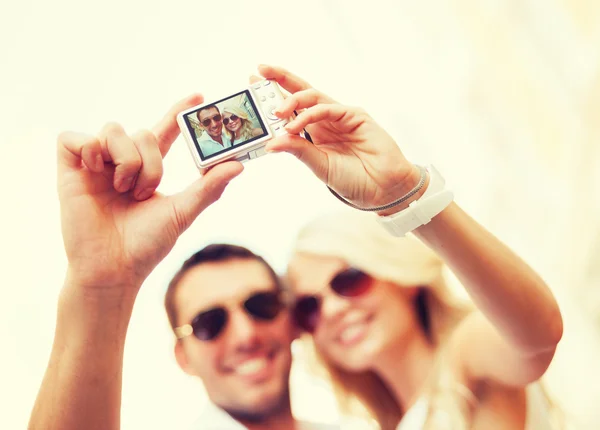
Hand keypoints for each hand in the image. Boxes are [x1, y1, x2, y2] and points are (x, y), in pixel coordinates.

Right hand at [57, 95, 242, 292]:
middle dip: (151, 162)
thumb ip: (208, 188)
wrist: (114, 268)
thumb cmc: (146, 245)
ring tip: (124, 189)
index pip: (163, 132)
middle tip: (144, 192)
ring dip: (126, 159)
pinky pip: (75, 137)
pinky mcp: (69, 169)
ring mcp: (95, 165)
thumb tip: (238, 165)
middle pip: (142, 131)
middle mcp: (120, 162)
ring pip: (114, 129)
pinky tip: (97, 173)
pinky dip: (90, 149)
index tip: (199, 97)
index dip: (178, 113)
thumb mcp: (182, 212)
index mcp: (145, 169)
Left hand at [255, 65, 422, 212]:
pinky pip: (328, 108)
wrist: (383, 189)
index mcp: (314, 132)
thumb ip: (298, 151)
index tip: (251, 87)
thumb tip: (270, 144)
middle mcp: (325, 120)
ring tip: (276, 113)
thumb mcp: (318, 166)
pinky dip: (309, 115)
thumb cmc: (353, 180)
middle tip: (258, 71)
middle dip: (279, 80)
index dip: (272, 97)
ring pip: (312, 96)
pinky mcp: (355, 115)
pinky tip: (294, 125)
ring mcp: (340, 116)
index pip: (290, 108)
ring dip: (291, 101)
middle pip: (300, 92)